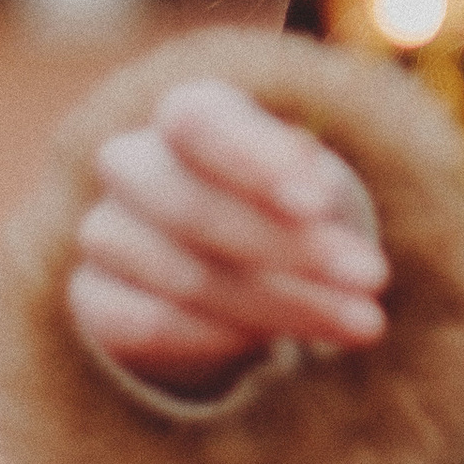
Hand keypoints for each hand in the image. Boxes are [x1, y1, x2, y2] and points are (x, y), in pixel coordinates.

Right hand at [66, 77, 389, 394]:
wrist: (239, 280)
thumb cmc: (288, 211)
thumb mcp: (314, 189)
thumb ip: (313, 189)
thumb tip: (317, 208)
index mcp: (188, 114)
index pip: (200, 122)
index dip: (256, 159)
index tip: (319, 203)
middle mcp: (133, 164)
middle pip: (195, 208)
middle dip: (292, 250)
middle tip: (372, 279)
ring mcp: (104, 230)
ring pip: (184, 274)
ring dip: (282, 304)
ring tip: (359, 323)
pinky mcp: (92, 297)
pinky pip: (146, 323)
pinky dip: (215, 339)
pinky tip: (267, 349)